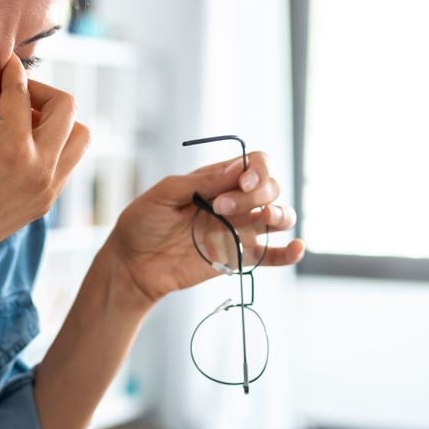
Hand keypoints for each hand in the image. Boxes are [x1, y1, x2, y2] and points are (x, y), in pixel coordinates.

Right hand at [0, 44, 90, 276]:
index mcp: (13, 149)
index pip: (22, 91)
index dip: (9, 69)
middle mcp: (41, 169)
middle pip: (67, 107)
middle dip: (40, 91)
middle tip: (11, 95)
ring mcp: (49, 189)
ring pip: (79, 136)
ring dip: (56, 120)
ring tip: (20, 122)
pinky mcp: (47, 202)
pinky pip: (67, 162)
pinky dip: (53, 145)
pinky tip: (18, 146)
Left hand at [104, 151, 304, 305]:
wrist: (132, 264)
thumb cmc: (143, 223)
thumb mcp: (164, 194)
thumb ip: (201, 182)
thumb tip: (238, 169)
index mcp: (217, 179)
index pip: (255, 164)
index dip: (257, 170)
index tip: (241, 182)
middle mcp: (234, 202)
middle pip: (270, 188)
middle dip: (255, 193)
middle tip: (221, 208)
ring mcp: (239, 229)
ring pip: (279, 216)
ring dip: (280, 214)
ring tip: (265, 218)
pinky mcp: (239, 257)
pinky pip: (272, 255)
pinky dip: (289, 252)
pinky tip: (296, 248)